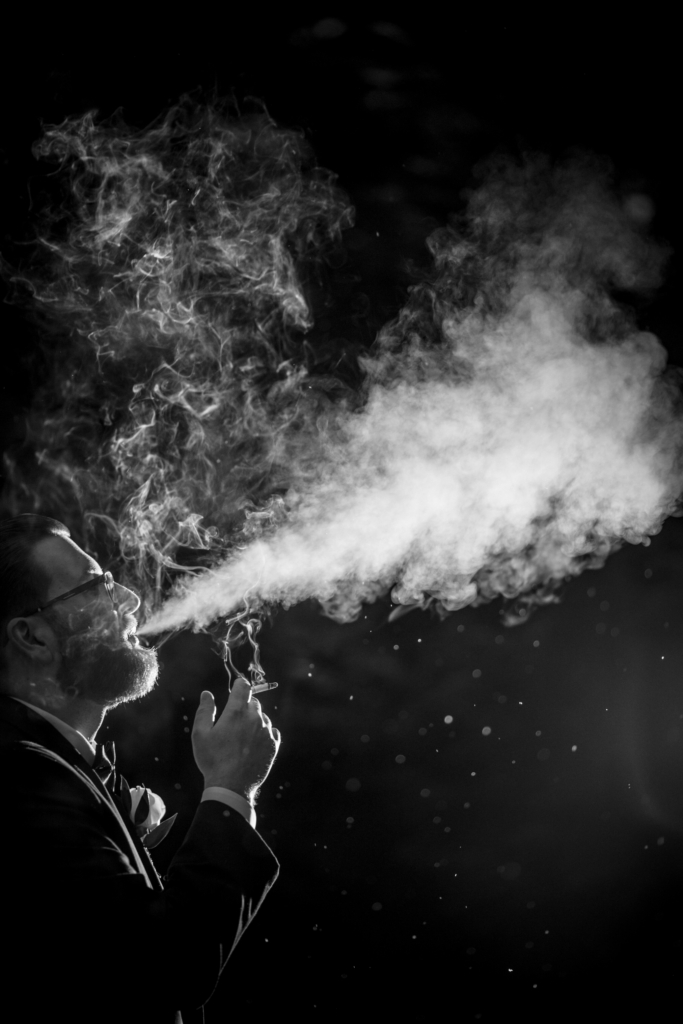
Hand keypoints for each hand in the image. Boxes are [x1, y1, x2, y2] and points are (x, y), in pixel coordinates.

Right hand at [192, 678, 280, 800]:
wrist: (231, 786)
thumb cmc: (213, 760)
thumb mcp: (200, 734)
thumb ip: (204, 710)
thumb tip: (207, 694)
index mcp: (236, 712)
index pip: (243, 686)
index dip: (239, 685)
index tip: (236, 689)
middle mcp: (254, 718)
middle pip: (254, 701)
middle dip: (244, 706)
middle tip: (234, 721)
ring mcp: (266, 731)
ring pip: (263, 717)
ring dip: (254, 720)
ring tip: (242, 737)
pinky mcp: (274, 745)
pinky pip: (272, 731)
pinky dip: (264, 733)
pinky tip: (254, 743)